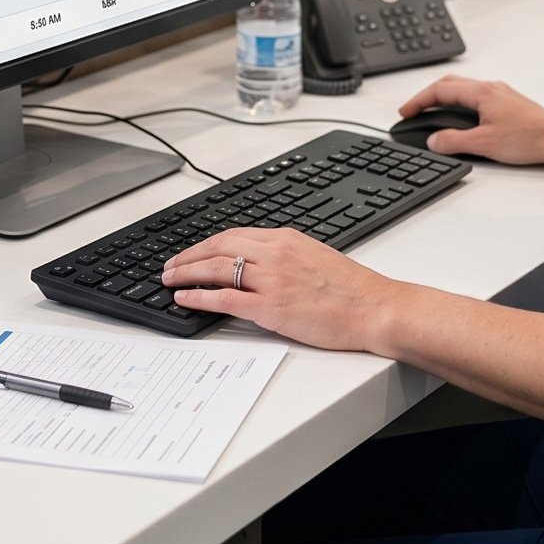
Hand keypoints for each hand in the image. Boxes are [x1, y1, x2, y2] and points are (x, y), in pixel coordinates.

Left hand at [160, 227, 406, 350]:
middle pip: (218, 248)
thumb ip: (286, 257)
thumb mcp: (317, 257)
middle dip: (187, 257)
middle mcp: (275, 254)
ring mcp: (272, 280)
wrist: (375, 307)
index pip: (234, 235)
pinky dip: (199, 297)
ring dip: (185, 274)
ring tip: (169, 281)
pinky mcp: (271, 307)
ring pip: (215, 270)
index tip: (191, 253)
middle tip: (169, 267)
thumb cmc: (354, 289)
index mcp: (287, 239)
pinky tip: (185, 299)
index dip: (205, 244)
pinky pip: (224, 299)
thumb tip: (260, 264)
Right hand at [398, 74, 543, 168]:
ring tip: (430, 115)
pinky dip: (458, 104)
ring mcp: (500, 94)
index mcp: (482, 93)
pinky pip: (475, 97)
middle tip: (413, 111)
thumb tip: (434, 140)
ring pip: (463, 90)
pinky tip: (458, 119)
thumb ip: (454, 141)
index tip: (405, 112)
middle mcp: (491, 88)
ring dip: (443, 99)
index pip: (440, 89)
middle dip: (427, 96)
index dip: (418, 100)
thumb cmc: (529, 138)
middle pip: (450, 84)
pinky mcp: (507, 103)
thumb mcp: (484, 143)